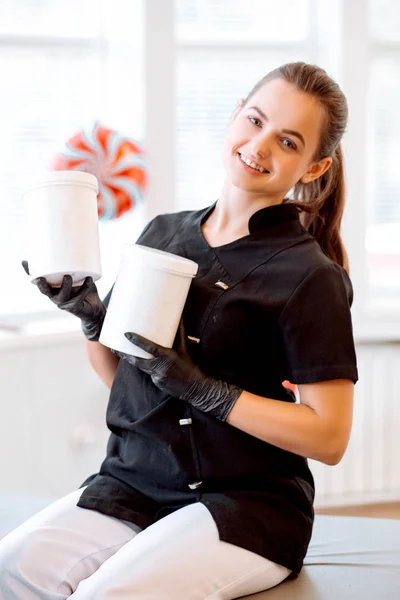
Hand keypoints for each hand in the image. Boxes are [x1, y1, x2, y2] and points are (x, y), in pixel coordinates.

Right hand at [21, 261, 105, 340]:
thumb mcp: (76, 275)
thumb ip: (71, 265)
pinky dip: (84, 288)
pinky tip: (89, 279)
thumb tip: (69, 248)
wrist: (94, 308)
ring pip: (62, 296)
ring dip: (64, 286)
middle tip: (41, 277)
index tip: (26, 264)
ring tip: (67, 277)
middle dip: (42, 285)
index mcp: (52, 288)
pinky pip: (79, 297)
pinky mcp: (76, 307)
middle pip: (46, 292)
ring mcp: (65, 303)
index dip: (31, 275)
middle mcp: (55, 296)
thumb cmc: (81, 288)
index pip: (38, 282)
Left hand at [115, 324, 241, 420]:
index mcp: (168, 356)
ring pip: (141, 367)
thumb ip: (180, 333)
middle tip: (114, 346)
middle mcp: (161, 367)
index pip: (149, 348)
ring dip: (132, 360)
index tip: (126, 334)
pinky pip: (148, 374)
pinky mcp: (157, 383)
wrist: (196, 388)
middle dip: (125, 354)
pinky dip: (147, 368)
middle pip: (137, 361)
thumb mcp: (185, 348)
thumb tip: (180, 316)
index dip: (137, 341)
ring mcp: (157, 377)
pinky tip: (146, 364)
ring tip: (121, 352)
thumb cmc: (191, 365)